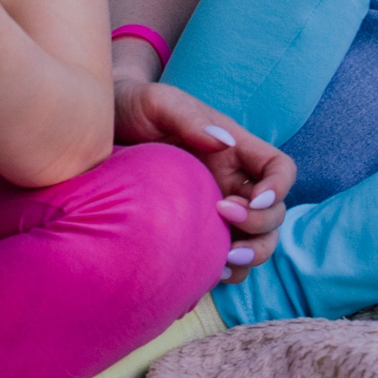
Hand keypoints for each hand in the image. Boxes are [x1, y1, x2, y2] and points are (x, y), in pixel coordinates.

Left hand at [113, 76, 291, 282]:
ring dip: (249, 257)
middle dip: (260, 226)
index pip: (279, 168)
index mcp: (234, 149)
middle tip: (222, 219)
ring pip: (256, 243)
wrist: (99, 129)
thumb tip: (223, 143)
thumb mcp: (158, 102)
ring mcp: (215, 211)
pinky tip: (202, 275)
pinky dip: (224, 273)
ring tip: (220, 262)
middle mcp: (232, 182)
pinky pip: (223, 260)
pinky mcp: (194, 233)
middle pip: (274, 214)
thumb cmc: (134, 107)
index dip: (278, 187)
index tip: (254, 199)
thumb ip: (189, 118)